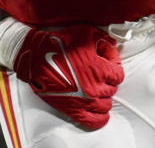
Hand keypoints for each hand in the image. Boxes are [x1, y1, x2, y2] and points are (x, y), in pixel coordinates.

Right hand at [0, 19, 123, 129]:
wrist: (35, 57)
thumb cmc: (59, 43)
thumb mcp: (85, 33)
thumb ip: (104, 39)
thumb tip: (113, 46)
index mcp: (99, 69)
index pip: (119, 75)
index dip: (114, 67)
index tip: (108, 64)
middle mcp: (94, 88)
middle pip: (112, 90)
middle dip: (107, 81)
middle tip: (99, 75)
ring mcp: (84, 101)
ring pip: (105, 105)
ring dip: (103, 97)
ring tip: (96, 89)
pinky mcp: (73, 110)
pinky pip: (94, 121)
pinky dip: (100, 117)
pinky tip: (98, 110)